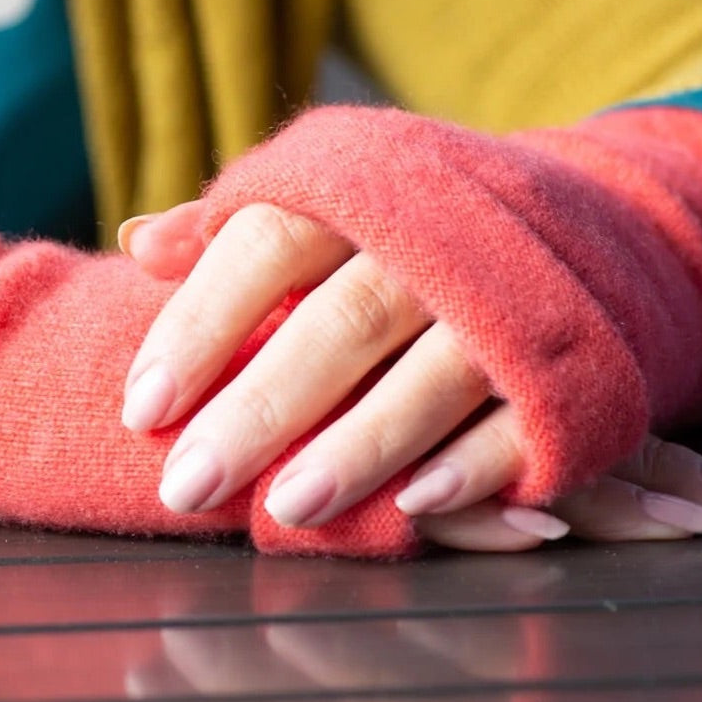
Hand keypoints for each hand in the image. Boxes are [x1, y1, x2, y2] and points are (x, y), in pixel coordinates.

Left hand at [119, 201, 701, 550]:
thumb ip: (228, 229)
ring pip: (429, 375)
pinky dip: (471, 465)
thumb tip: (134, 243)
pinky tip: (414, 507)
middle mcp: (430, 244)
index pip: (268, 245)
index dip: (202, 323)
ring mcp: (504, 303)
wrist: (567, 216)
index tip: (143, 408)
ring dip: (358, 446)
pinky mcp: (562, 366)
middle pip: (340, 322)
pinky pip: (519, 418)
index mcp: (359, 192)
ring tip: (286, 509)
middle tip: (187, 483)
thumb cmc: (403, 224)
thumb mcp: (323, 201)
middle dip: (262, 407)